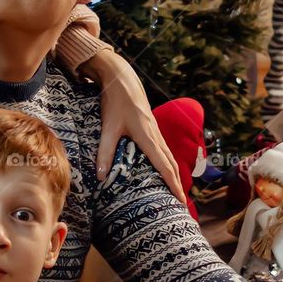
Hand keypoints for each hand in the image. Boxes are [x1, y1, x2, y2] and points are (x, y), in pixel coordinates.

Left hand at [78, 51, 186, 204]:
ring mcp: (156, 130)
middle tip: (182, 203)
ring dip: (174, 173)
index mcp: (148, 137)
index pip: (164, 166)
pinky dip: (168, 162)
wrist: (122, 79)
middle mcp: (156, 135)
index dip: (173, 184)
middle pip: (171, 164)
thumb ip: (104, 152)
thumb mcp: (108, 128)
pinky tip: (165, 168)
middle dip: (177, 183)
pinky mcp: (152, 127)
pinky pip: (164, 149)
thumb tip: (100, 177)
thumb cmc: (115, 102)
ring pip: (169, 156)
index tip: (181, 200)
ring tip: (177, 190)